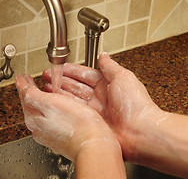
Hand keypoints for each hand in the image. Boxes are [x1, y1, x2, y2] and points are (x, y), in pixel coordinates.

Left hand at [15, 74, 119, 161]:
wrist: (94, 147)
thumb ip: (33, 96)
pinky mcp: (60, 139)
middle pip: (30, 105)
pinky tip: (54, 108)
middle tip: (28, 81)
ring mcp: (48, 135)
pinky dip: (48, 110)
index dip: (22, 83)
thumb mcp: (51, 103)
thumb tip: (22, 88)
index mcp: (34, 118)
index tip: (20, 77)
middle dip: (29, 92)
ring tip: (40, 91)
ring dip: (38, 100)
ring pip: (39, 113)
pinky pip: (49, 120)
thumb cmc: (77, 125)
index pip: (24, 96)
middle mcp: (38, 128)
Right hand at [42, 53, 167, 160]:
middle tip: (48, 76)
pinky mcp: (90, 123)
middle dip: (60, 80)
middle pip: (75, 86)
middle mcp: (99, 98)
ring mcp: (94, 111)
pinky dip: (62, 106)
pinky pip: (73, 112)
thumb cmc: (136, 105)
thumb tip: (103, 55)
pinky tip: (53, 102)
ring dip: (58, 92)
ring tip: (46, 87)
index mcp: (107, 85)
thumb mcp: (123, 77)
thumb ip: (110, 66)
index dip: (70, 70)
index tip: (59, 66)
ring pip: (72, 98)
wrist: (141, 132)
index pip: (84, 74)